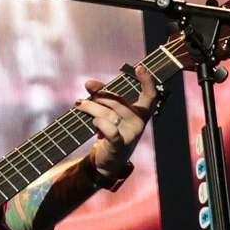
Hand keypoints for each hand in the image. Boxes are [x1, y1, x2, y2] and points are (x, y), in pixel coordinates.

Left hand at [76, 64, 158, 179]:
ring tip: (79, 104)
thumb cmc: (110, 131)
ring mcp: (131, 134)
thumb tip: (89, 82)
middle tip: (87, 87)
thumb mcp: (109, 112)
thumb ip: (102, 96)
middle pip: (118, 102)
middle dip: (100, 93)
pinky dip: (99, 123)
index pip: (150, 95)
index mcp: (141, 112)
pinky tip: (93, 121)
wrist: (108, 161)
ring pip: (109, 113)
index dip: (147, 81)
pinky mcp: (120, 145)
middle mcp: (139, 122)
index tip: (139, 68)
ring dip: (91, 107)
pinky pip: (109, 129)